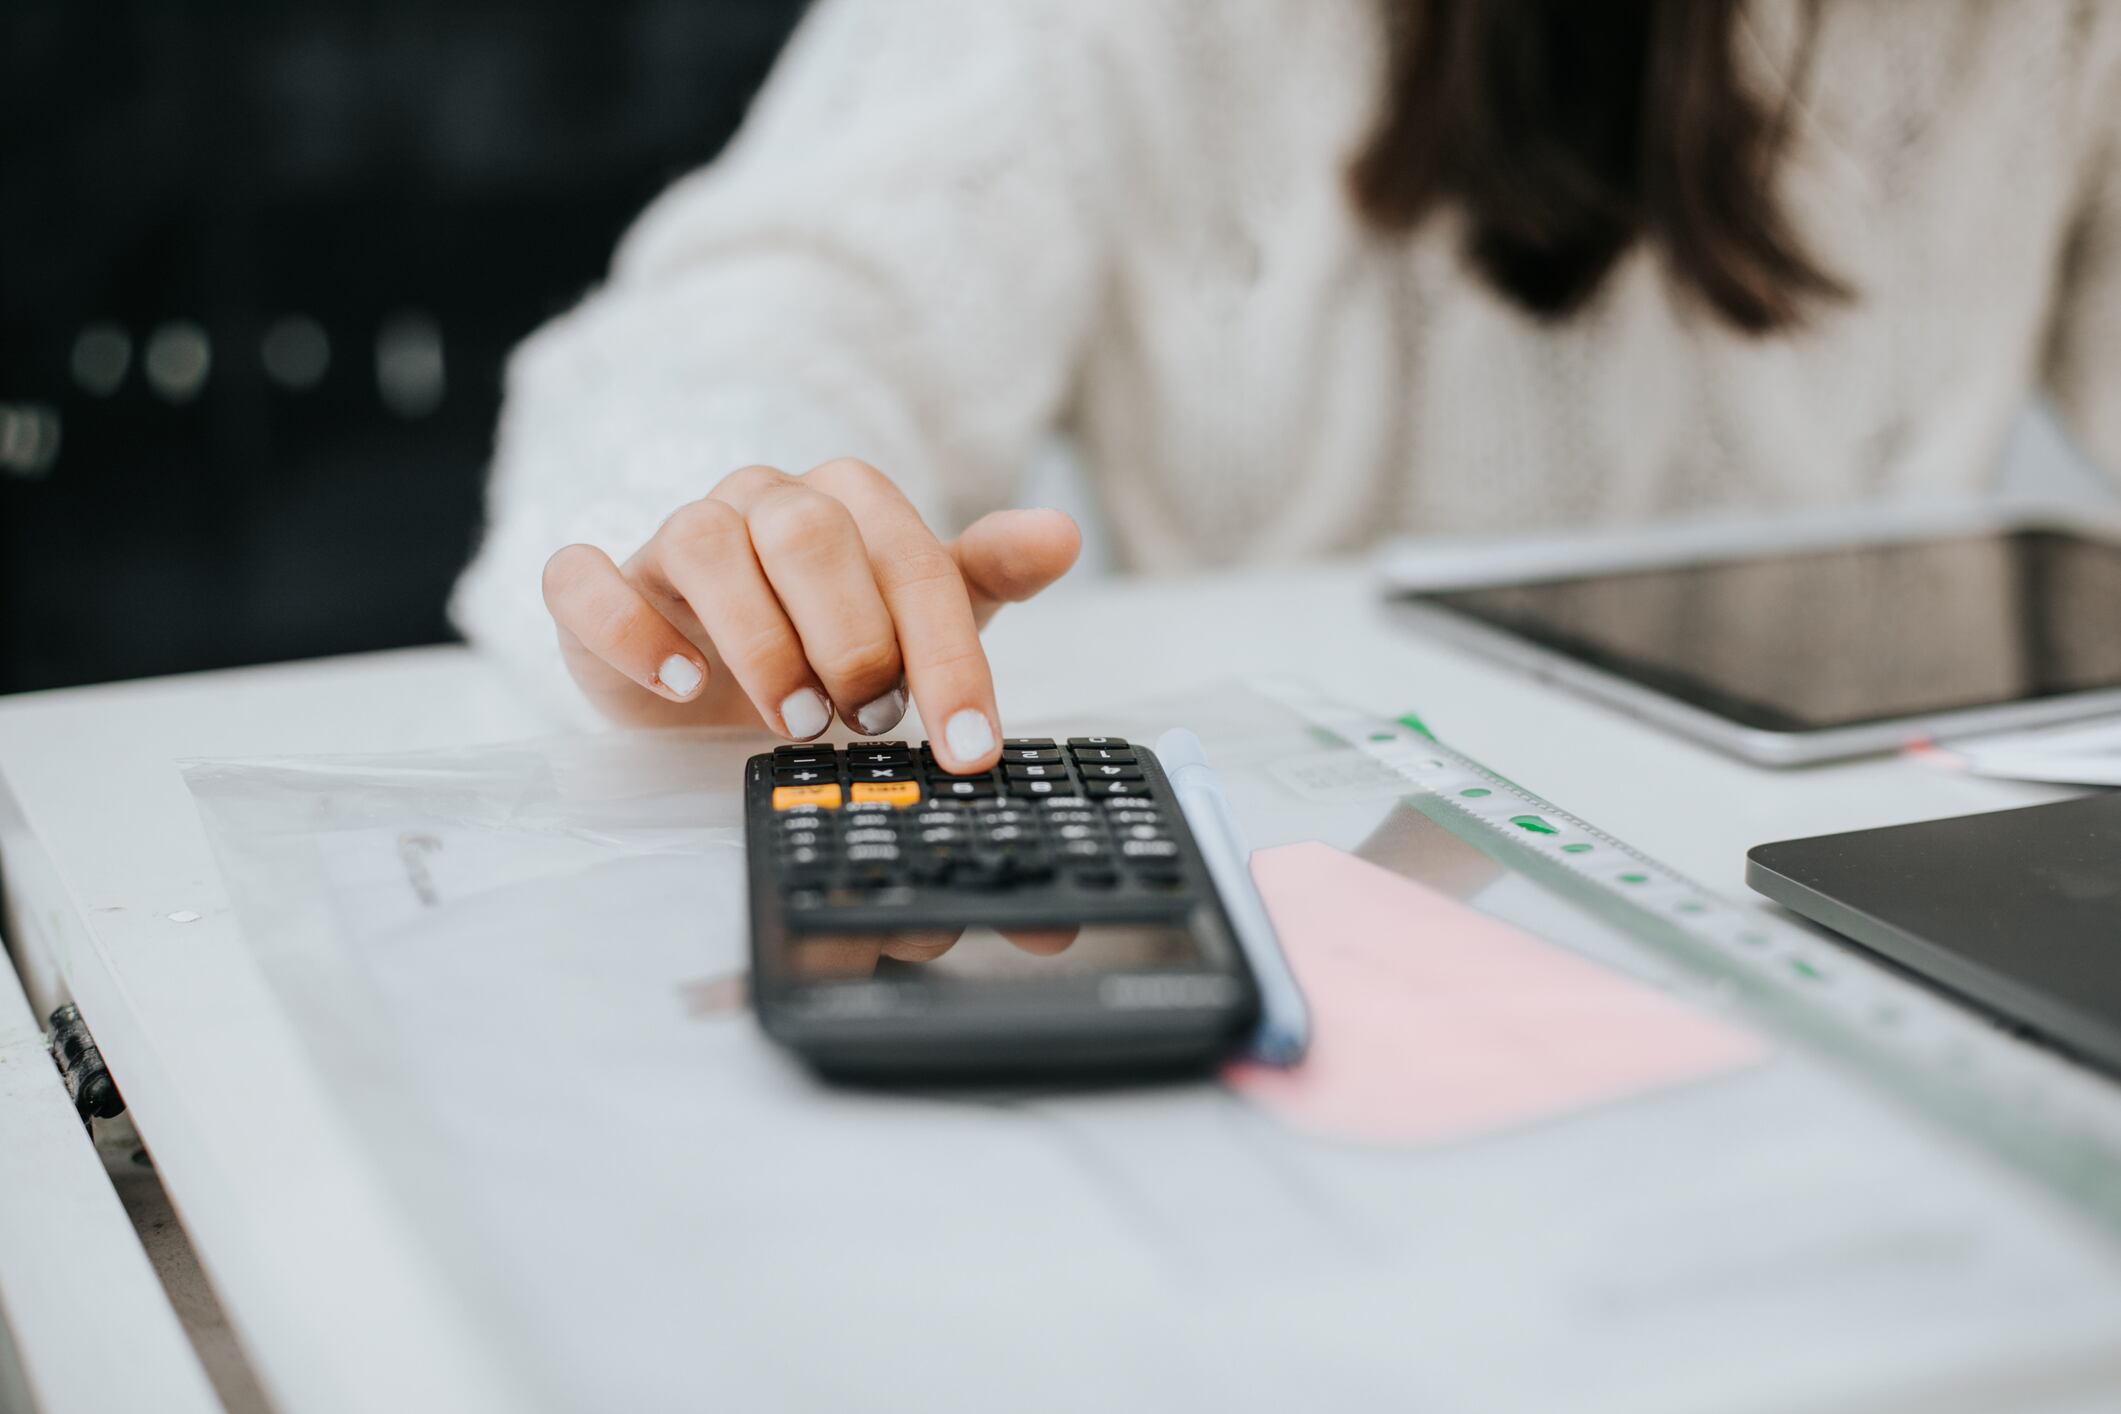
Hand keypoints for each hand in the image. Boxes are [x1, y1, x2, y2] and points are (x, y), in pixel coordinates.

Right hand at [538, 459, 1079, 771]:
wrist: (713, 679)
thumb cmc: (828, 640)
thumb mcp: (919, 616)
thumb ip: (987, 573)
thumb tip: (1064, 534)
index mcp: (846, 503)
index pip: (910, 557)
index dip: (947, 653)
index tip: (969, 743)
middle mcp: (761, 502)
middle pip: (809, 531)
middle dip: (852, 636)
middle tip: (870, 720)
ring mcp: (674, 537)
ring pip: (706, 542)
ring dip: (760, 640)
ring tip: (797, 721)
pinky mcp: (601, 587)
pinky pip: (586, 579)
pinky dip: (631, 630)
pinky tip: (681, 686)